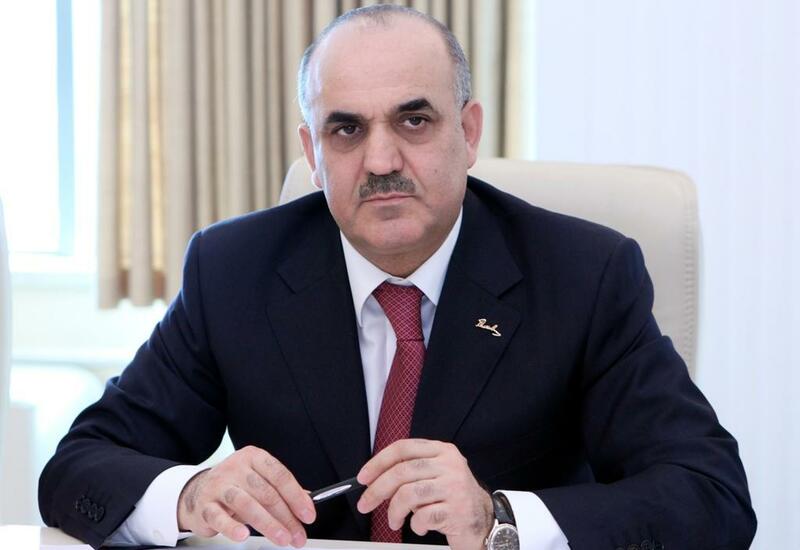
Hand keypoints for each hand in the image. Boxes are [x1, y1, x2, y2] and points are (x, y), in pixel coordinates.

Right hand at [177, 446, 315, 545]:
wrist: (197, 491)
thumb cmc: (234, 486)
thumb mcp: (258, 481)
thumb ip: (281, 490)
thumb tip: (306, 502)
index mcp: (253, 457)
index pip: (280, 475)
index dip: (297, 497)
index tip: (308, 515)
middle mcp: (235, 468)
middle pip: (266, 492)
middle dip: (286, 517)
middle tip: (297, 535)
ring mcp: (218, 485)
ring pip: (246, 503)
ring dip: (267, 524)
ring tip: (282, 538)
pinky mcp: (204, 505)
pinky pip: (219, 516)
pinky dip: (232, 527)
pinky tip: (243, 535)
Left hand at [356, 439, 493, 549]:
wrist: (483, 520)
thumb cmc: (453, 498)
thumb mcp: (435, 475)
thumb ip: (411, 470)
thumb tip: (374, 478)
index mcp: (442, 451)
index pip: (403, 448)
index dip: (379, 462)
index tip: (363, 477)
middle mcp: (450, 465)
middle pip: (402, 471)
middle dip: (377, 490)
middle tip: (365, 504)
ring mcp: (455, 487)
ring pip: (408, 494)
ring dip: (394, 511)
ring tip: (394, 521)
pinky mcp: (457, 510)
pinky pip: (422, 517)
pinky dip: (415, 525)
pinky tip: (420, 526)